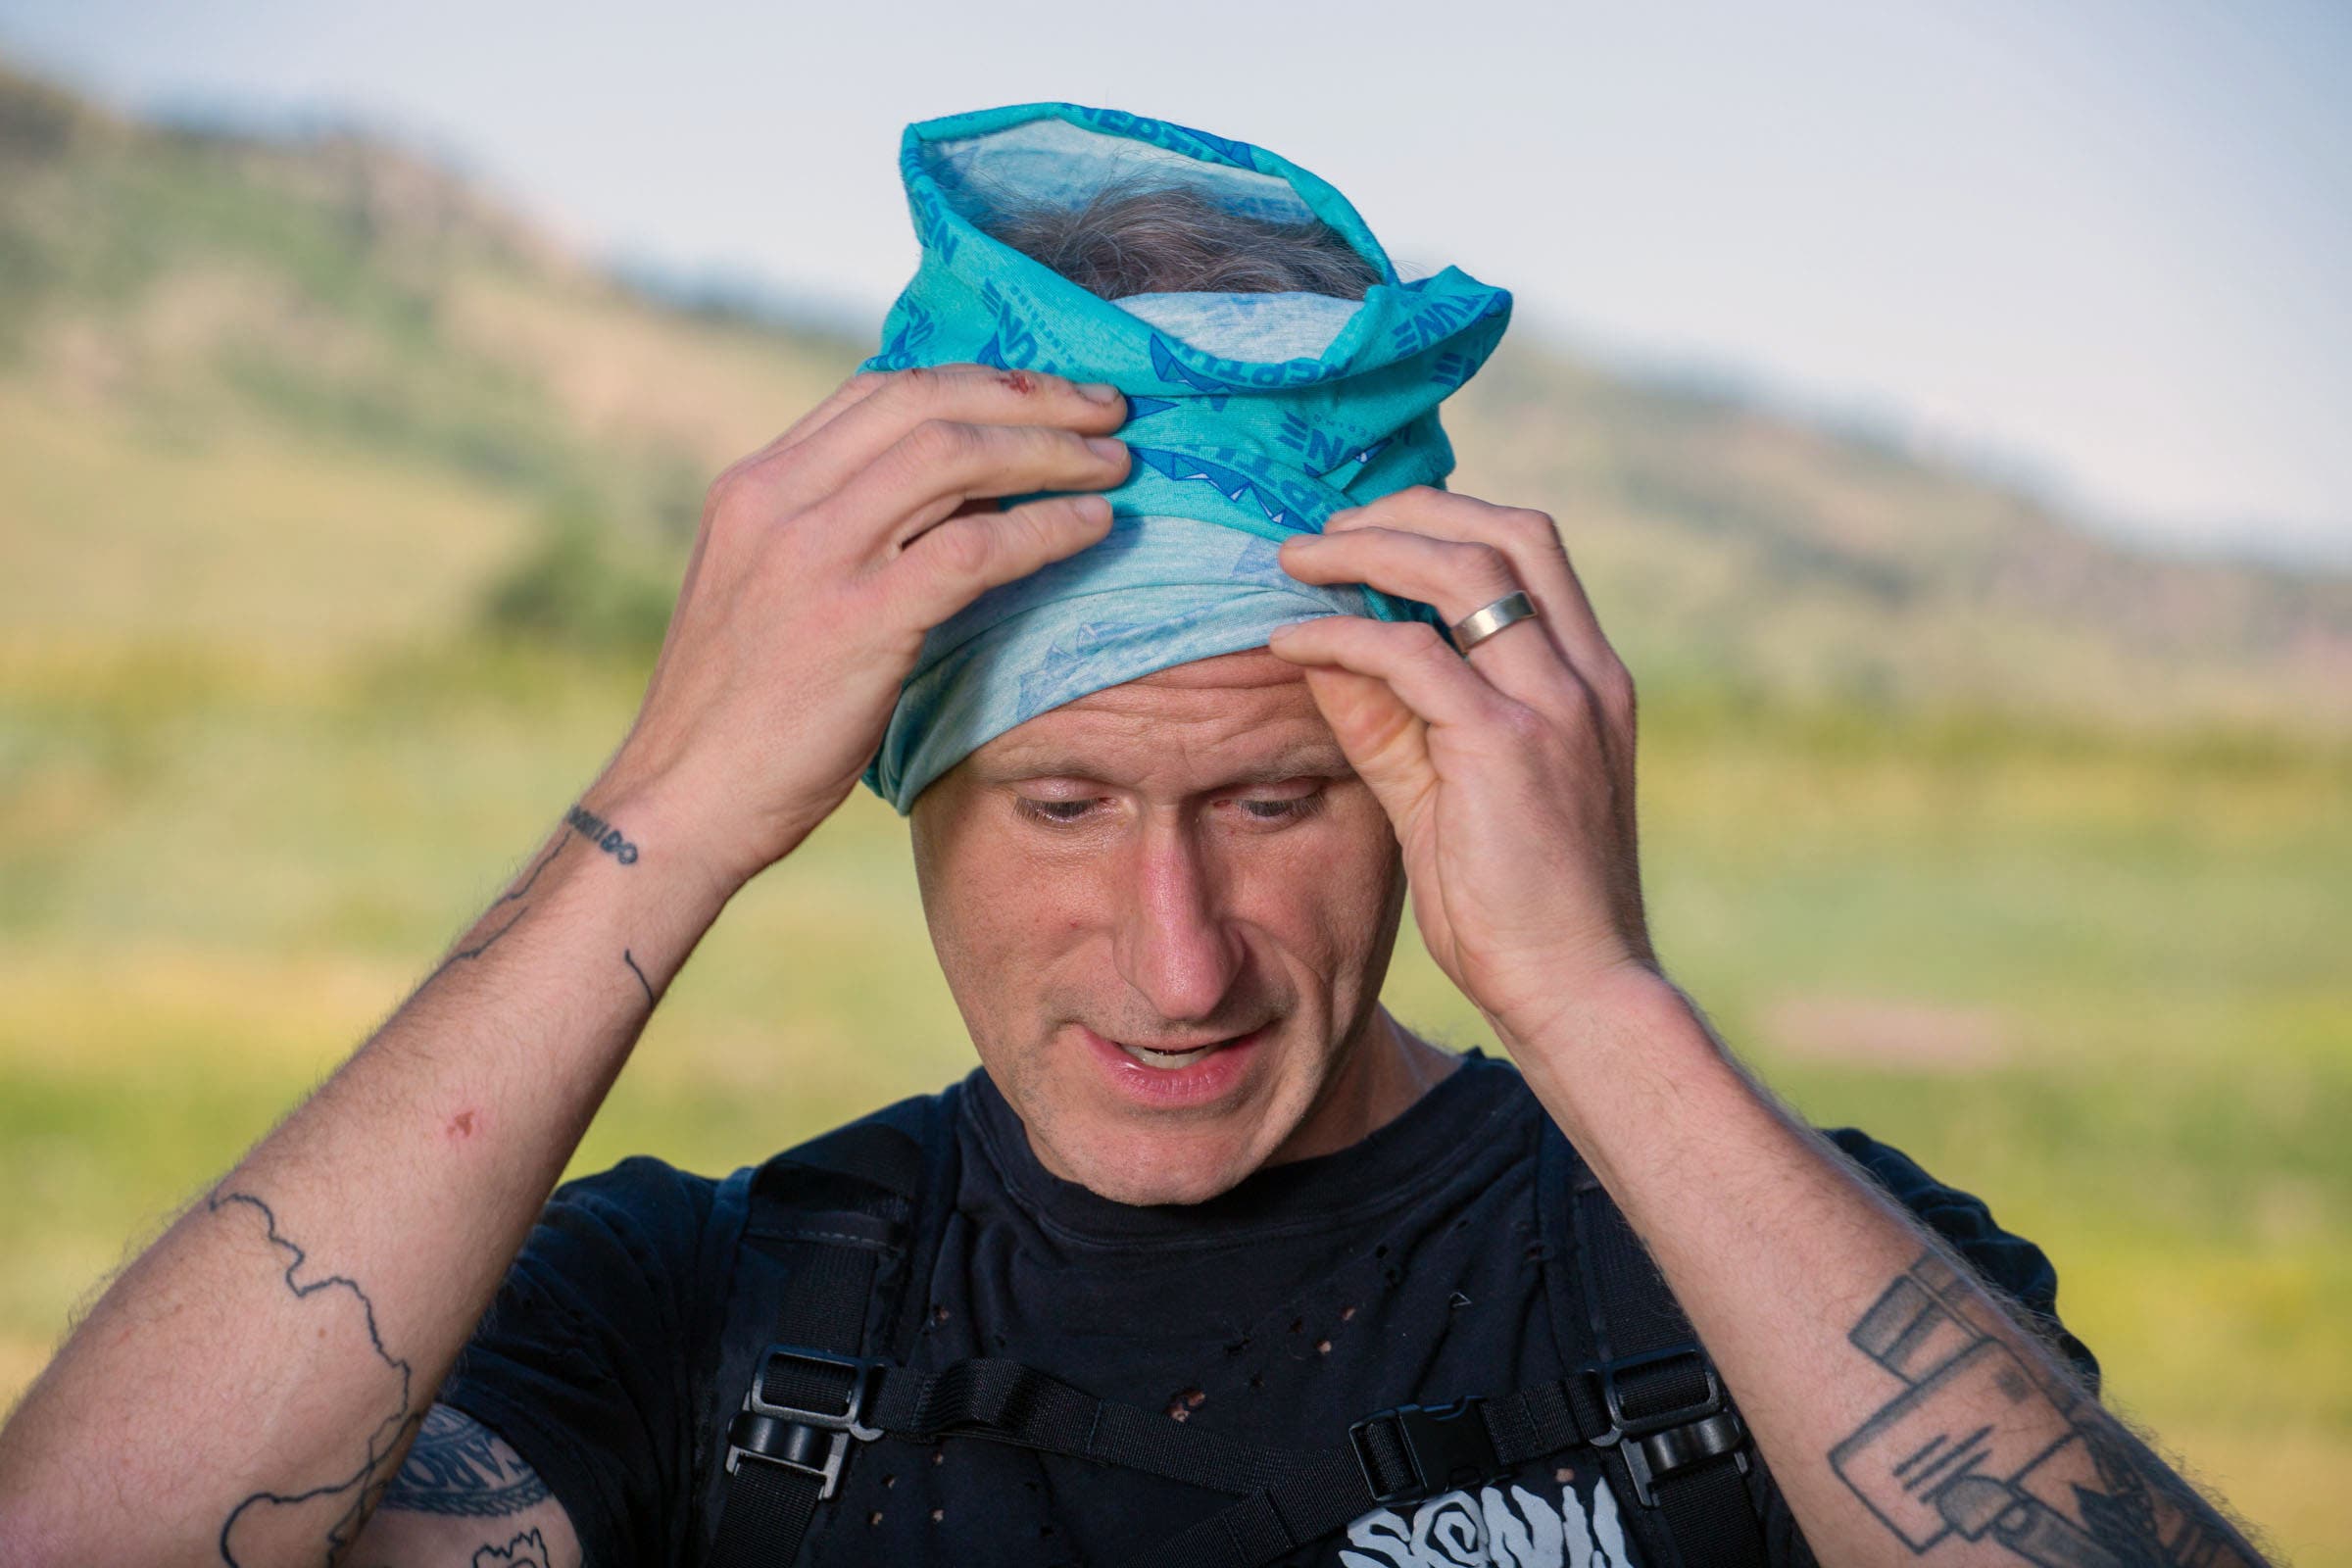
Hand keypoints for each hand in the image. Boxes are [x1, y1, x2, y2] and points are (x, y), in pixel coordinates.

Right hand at [593, 364, 1131, 891]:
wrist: (682, 802)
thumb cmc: (739, 715)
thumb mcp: (771, 591)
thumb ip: (837, 534)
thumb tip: (959, 500)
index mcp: (753, 485)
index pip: (878, 390)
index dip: (975, 380)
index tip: (1042, 392)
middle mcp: (777, 500)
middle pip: (924, 401)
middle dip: (1028, 394)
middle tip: (1103, 407)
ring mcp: (813, 556)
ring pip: (953, 455)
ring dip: (1050, 450)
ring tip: (1114, 462)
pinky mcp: (857, 621)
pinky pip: (974, 548)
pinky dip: (1045, 527)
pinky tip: (1093, 527)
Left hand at [1269, 485, 1659, 1044]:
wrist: (1578, 989)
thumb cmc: (1520, 904)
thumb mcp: (1448, 789)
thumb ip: (1393, 717)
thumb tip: (1323, 649)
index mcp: (1589, 677)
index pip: (1528, 548)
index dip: (1444, 518)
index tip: (1366, 531)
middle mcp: (1584, 676)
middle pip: (1506, 530)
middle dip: (1408, 510)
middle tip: (1324, 532)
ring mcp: (1554, 706)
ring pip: (1465, 569)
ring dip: (1370, 550)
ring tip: (1298, 560)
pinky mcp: (1506, 747)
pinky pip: (1411, 657)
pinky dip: (1344, 635)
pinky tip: (1291, 641)